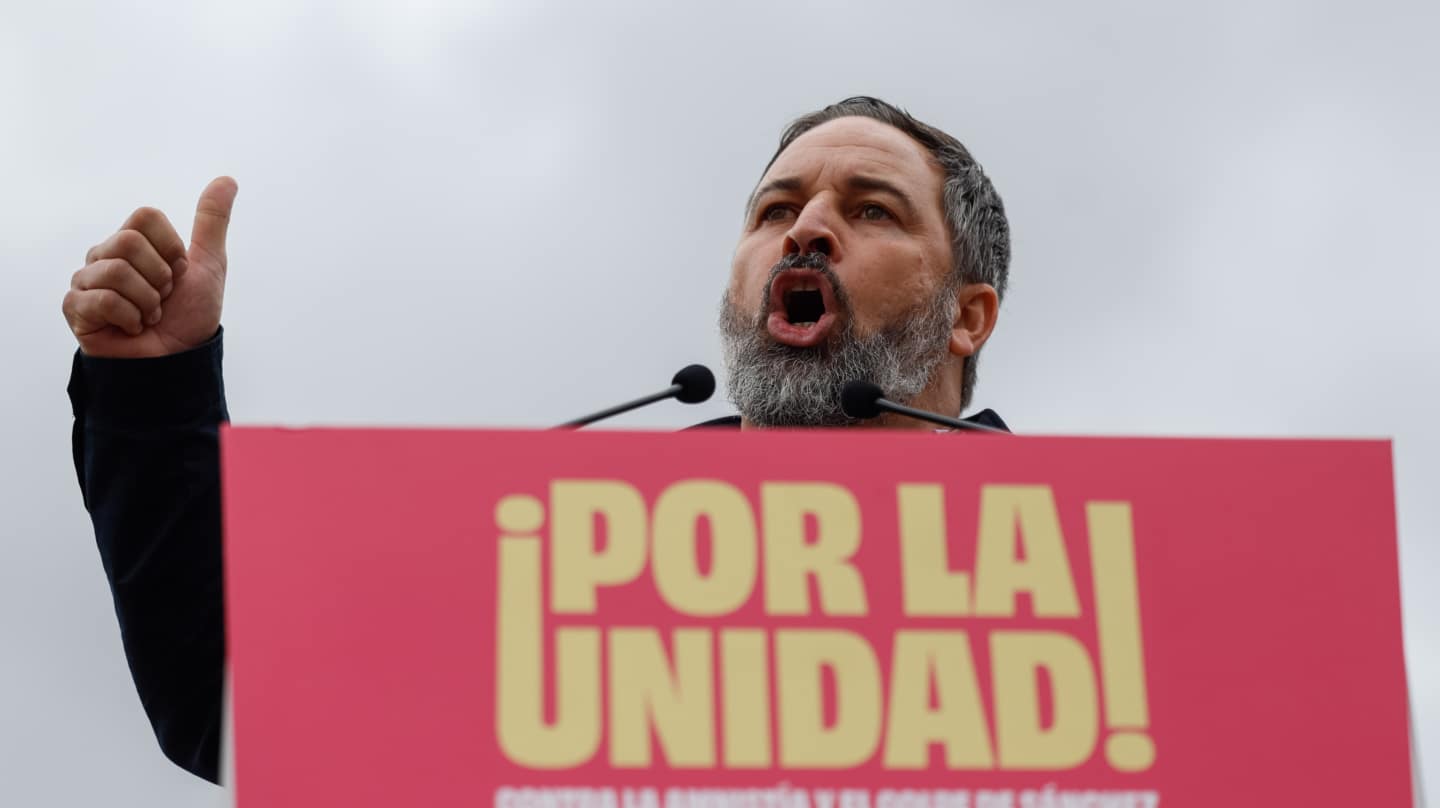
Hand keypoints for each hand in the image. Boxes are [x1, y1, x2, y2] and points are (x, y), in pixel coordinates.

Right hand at [63, 177, 237, 357]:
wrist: (178, 362)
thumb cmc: (190, 316)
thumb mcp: (209, 265)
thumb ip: (212, 222)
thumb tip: (228, 179)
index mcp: (133, 242)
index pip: (146, 216)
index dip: (172, 246)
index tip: (179, 272)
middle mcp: (104, 256)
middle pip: (128, 241)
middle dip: (160, 276)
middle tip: (164, 298)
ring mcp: (86, 280)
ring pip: (116, 270)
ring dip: (147, 301)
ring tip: (149, 316)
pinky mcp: (75, 307)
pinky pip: (103, 298)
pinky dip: (130, 317)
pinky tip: (132, 328)